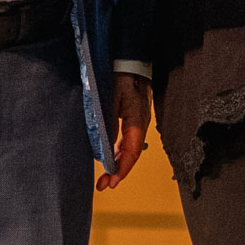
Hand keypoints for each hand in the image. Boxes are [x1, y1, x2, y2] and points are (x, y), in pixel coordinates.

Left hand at [97, 72, 150, 189]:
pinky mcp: (133, 116)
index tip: (111, 181)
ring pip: (130, 148)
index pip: (132, 152)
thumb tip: (104, 147)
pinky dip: (119, 151)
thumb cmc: (120, 75)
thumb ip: (107, 122)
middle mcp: (141, 123)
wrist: (129, 59)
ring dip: (118, 163)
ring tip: (106, 176)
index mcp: (137, 120)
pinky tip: (111, 157)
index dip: (122, 169)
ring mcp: (138, 120)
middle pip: (132, 153)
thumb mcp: (109, 97)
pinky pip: (128, 139)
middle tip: (104, 185)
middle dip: (119, 171)